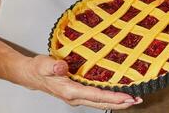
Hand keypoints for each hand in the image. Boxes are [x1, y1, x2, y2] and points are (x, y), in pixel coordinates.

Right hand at [22, 55, 141, 109]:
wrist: (31, 75)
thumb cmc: (38, 69)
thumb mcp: (43, 64)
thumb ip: (52, 66)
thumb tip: (62, 67)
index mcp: (70, 91)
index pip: (95, 96)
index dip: (112, 97)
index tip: (127, 97)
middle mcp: (75, 97)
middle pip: (102, 103)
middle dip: (120, 103)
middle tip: (137, 99)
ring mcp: (77, 96)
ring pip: (100, 102)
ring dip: (116, 101)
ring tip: (132, 99)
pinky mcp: (78, 93)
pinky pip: (96, 98)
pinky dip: (108, 97)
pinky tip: (116, 94)